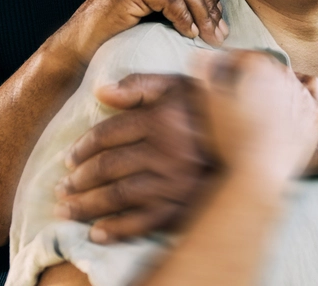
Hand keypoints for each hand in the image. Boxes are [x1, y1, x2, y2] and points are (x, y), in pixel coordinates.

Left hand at [55, 74, 212, 242]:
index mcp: (160, 119)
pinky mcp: (185, 206)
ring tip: (67, 210)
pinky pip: (145, 222)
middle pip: (110, 167)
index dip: (84, 147)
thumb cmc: (211, 108)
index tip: (69, 159)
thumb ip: (139, 85)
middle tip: (61, 187)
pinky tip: (98, 233)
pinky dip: (118, 230)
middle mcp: (165, 152)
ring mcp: (174, 183)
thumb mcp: (178, 85)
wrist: (256, 142)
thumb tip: (100, 90)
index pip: (109, 134)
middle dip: (80, 180)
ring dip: (89, 206)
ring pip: (120, 196)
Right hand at [61, 0, 228, 63]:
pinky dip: (184, 17)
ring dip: (201, 13)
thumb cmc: (112, 35)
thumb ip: (168, 1)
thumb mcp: (145, 10)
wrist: (77, 47)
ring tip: (208, 36)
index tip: (217, 19)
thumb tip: (210, 10)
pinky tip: (188, 33)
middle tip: (219, 32)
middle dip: (210, 5)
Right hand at [195, 50, 317, 185]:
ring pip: (286, 76)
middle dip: (249, 74)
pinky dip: (302, 87)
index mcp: (258, 66)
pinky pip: (312, 88)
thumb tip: (202, 54)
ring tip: (257, 101)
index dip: (228, 64)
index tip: (219, 75)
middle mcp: (284, 74)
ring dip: (272, 83)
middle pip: (264, 66)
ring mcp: (303, 93)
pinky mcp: (316, 114)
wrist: (259, 175)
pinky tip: (289, 98)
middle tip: (235, 91)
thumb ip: (204, 72)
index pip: (242, 56)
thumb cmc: (230, 140)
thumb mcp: (208, 103)